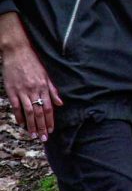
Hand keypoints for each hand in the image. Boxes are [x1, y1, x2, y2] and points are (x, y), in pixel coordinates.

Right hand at [1, 14, 62, 140]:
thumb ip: (53, 89)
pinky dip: (19, 116)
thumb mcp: (46, 74)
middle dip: (42, 127)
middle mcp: (35, 90)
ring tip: (33, 135)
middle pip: (40, 112)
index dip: (51, 120)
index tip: (51, 130)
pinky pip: (16, 107)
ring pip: (29, 112)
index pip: (49, 107)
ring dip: (31, 125)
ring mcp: (22, 91)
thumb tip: (60, 103)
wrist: (18, 51)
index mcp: (44, 86)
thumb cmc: (33, 62)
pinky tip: (21, 124)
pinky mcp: (12, 91)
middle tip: (43, 138)